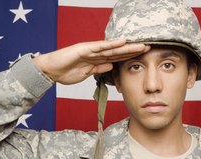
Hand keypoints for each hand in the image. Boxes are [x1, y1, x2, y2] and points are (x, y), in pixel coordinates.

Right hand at [33, 39, 149, 84]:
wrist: (50, 70)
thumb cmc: (66, 72)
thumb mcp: (87, 73)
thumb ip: (98, 69)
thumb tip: (111, 66)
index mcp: (97, 60)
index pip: (117, 58)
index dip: (130, 56)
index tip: (143, 57)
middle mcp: (96, 53)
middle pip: (118, 51)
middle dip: (133, 50)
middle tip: (149, 47)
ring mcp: (90, 50)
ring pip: (112, 48)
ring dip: (127, 47)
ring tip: (141, 45)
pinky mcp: (84, 49)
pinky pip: (100, 47)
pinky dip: (111, 44)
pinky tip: (122, 42)